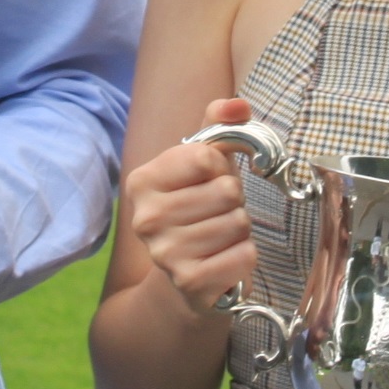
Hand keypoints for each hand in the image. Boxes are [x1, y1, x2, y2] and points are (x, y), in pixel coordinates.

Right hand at [124, 96, 259, 316]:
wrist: (189, 275)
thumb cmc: (199, 208)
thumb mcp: (204, 163)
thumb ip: (219, 125)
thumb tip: (239, 106)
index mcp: (142, 181)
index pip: (206, 156)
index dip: (220, 167)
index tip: (209, 181)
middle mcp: (146, 218)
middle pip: (226, 191)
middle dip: (234, 200)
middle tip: (217, 212)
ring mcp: (165, 254)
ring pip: (238, 223)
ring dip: (240, 229)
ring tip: (220, 235)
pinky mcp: (190, 283)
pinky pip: (244, 255)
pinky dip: (245, 255)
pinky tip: (226, 258)